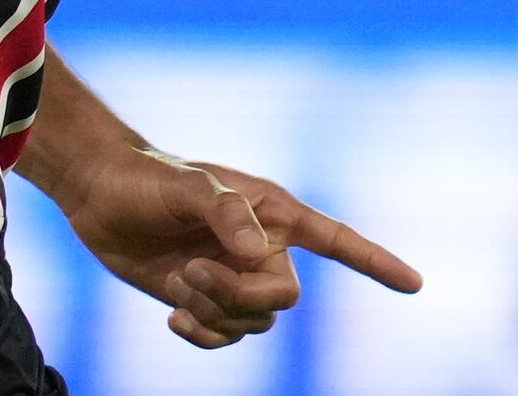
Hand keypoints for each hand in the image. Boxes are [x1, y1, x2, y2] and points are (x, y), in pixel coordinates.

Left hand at [60, 146, 421, 348]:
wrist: (103, 196)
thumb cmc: (150, 179)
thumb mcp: (187, 186)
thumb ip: (225, 212)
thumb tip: (257, 254)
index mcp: (273, 214)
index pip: (338, 241)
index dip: (377, 263)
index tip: (415, 284)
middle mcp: (261, 248)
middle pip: (283, 298)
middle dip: (240, 296)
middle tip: (193, 272)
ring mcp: (234, 277)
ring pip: (252, 324)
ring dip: (213, 311)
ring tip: (178, 281)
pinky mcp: (205, 301)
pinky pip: (225, 338)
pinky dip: (203, 335)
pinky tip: (174, 316)